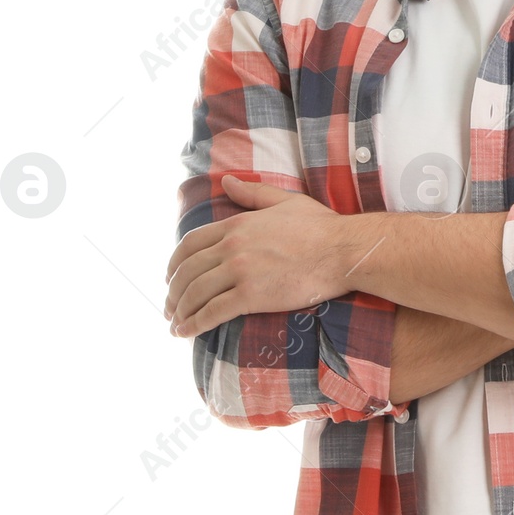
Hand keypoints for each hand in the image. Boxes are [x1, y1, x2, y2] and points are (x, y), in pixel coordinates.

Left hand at [164, 174, 352, 338]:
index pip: (190, 245)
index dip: (173, 264)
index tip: (170, 278)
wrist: (344, 251)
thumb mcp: (284, 201)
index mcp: (237, 224)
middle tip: (170, 306)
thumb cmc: (321, 226)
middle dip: (172, 292)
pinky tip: (185, 333)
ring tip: (175, 324)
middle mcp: (232, 247)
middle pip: (186, 271)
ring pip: (195, 293)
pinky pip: (212, 312)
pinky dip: (193, 324)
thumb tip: (228, 182)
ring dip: (179, 311)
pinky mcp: (252, 296)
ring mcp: (241, 272)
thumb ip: (252, 193)